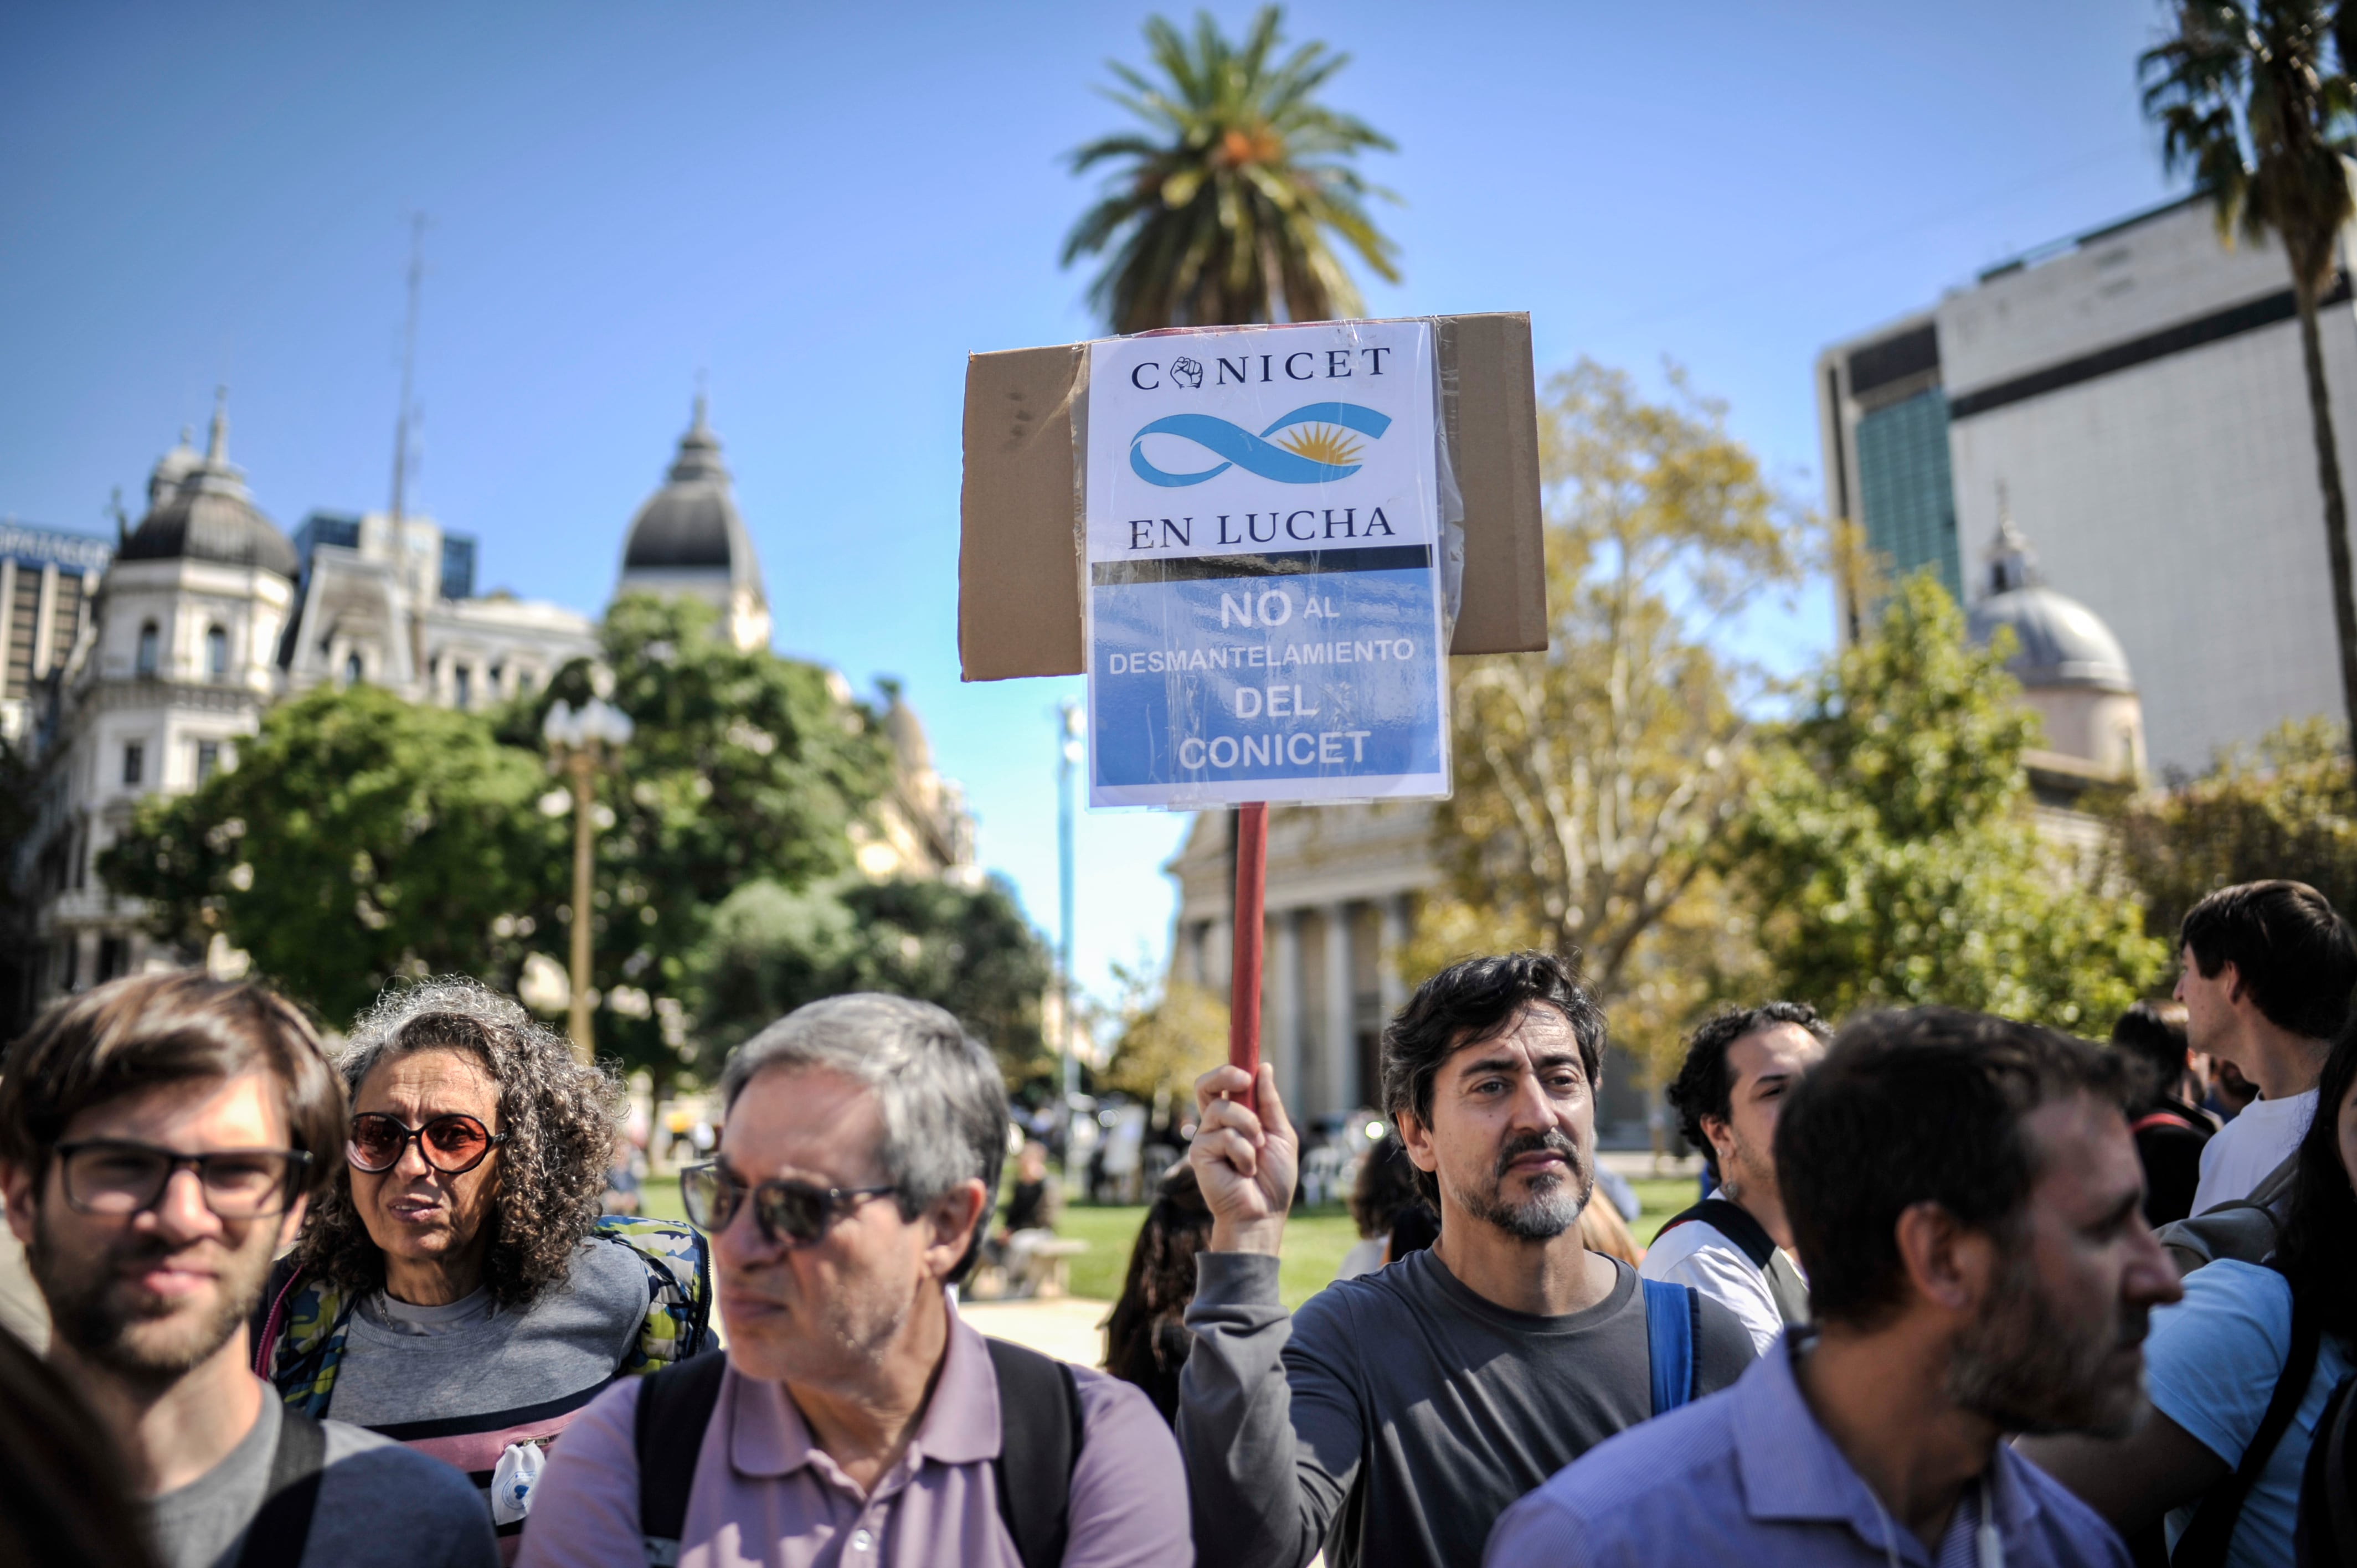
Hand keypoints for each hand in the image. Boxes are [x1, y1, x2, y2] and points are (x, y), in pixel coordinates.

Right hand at [1189, 1063, 1296, 1255]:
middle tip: (1243, 1079)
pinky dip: (1243, 1152)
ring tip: (1257, 1151)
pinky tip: (1245, 1170)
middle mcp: (1216, 1124)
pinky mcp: (1199, 1152)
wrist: (1263, 1213)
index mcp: (1236, 1117)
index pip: (1224, 1084)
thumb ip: (1269, 1103)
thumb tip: (1264, 1067)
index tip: (1248, 1063)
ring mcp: (1206, 1137)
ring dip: (1249, 1127)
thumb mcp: (1281, 1135)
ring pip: (1223, 1108)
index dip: (1230, 1069)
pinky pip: (1224, 1135)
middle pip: (1206, 1084)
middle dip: (1224, 1074)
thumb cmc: (1274, 1180)